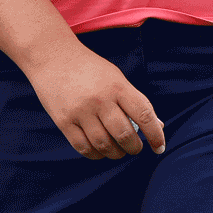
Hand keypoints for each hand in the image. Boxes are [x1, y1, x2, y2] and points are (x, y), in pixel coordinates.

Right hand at [22, 45, 164, 158]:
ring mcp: (80, 112)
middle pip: (124, 135)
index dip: (155, 135)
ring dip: (116, 154)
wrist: (53, 57)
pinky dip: (96, 154)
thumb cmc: (91, 69)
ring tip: (119, 151)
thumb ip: (135, 101)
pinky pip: (83, 147)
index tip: (159, 147)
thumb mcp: (116, 78)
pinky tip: (100, 152)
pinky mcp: (63, 121)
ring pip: (104, 145)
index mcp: (118, 87)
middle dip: (134, 148)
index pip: (144, 114)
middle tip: (136, 148)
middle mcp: (100, 100)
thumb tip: (157, 126)